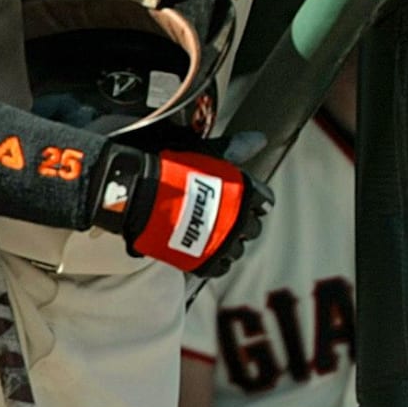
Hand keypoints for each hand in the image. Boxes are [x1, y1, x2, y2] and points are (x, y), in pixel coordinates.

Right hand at [90, 135, 271, 277]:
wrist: (142, 195)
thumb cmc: (175, 170)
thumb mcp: (210, 154)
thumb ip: (237, 149)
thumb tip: (260, 139)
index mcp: (246, 192)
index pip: (265, 201)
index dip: (256, 201)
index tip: (247, 201)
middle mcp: (241, 219)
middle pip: (253, 228)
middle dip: (243, 223)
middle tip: (227, 219)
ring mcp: (224, 242)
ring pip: (238, 249)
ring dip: (229, 243)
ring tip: (212, 236)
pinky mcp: (206, 261)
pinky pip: (221, 267)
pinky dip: (216, 261)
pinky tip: (205, 252)